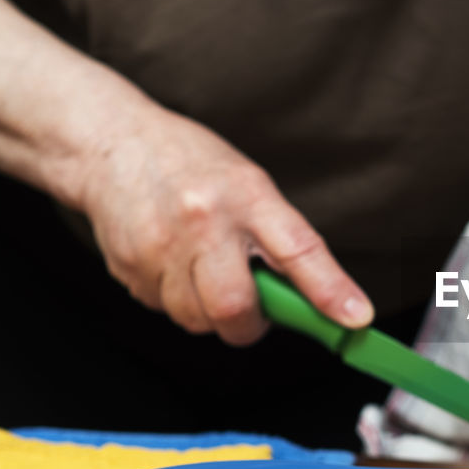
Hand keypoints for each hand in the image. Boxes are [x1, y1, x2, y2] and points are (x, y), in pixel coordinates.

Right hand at [75, 106, 371, 344]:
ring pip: (197, 318)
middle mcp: (202, 220)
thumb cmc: (193, 165)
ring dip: (212, 314)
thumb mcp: (251, 184)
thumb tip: (318, 299)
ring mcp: (158, 245)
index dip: (330, 291)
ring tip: (209, 275)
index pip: (298, 250)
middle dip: (250, 324)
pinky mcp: (127, 266)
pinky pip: (165, 310)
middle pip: (234, 306)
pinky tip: (176, 266)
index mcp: (247, 195)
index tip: (355, 318)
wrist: (113, 143)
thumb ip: (282, 239)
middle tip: (254, 310)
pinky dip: (179, 301)